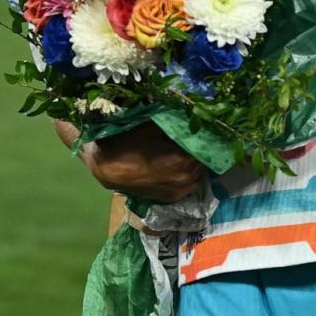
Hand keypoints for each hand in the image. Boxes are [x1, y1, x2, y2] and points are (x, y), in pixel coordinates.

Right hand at [77, 121, 206, 203]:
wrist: (109, 167)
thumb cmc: (130, 143)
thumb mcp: (154, 127)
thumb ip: (178, 124)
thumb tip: (195, 117)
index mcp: (183, 158)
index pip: (207, 146)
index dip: (205, 136)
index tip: (204, 128)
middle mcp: (186, 176)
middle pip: (204, 160)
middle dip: (200, 149)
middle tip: (195, 139)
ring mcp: (180, 190)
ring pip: (199, 173)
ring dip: (196, 163)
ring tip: (188, 152)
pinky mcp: (173, 198)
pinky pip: (191, 185)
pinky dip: (190, 175)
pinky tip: (182, 166)